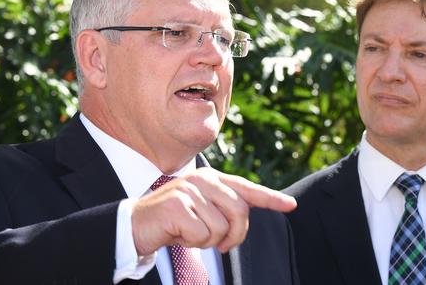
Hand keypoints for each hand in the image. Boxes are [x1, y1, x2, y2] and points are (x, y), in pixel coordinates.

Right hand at [131, 167, 295, 254]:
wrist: (134, 225)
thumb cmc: (172, 222)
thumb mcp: (201, 211)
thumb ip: (222, 208)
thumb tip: (245, 216)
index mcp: (210, 179)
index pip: (246, 188)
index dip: (270, 198)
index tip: (291, 205)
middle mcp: (201, 180)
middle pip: (239, 211)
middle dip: (234, 235)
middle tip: (219, 246)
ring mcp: (188, 191)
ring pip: (220, 227)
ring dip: (207, 241)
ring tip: (188, 233)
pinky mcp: (177, 206)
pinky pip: (201, 235)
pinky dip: (191, 243)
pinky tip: (176, 235)